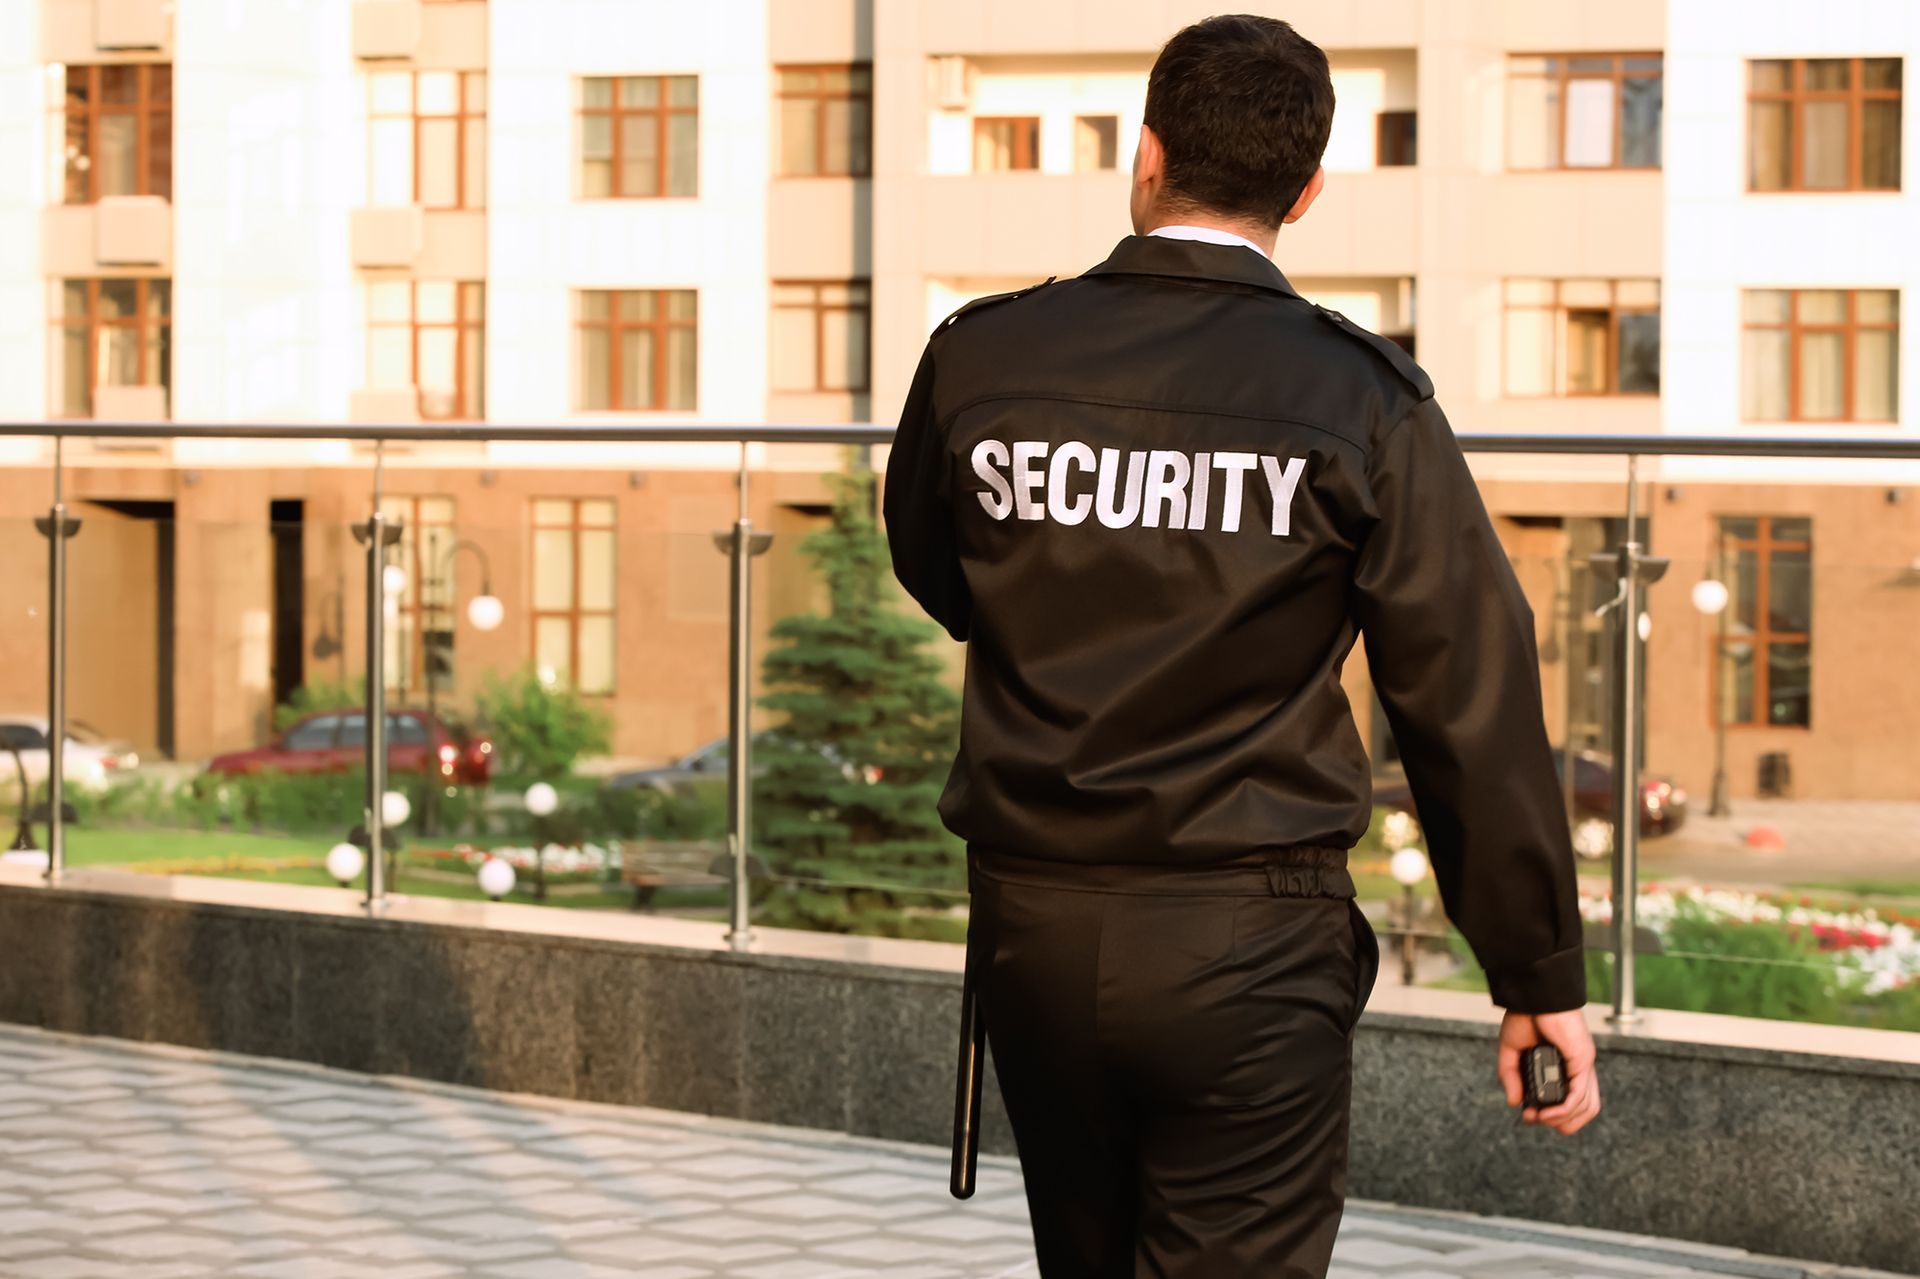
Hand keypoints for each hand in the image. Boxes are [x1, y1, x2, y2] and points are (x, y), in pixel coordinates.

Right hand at [1497, 1008, 1599, 1134]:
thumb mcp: (1512, 1050)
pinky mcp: (1583, 1060)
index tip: (1531, 1115)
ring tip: (1541, 1118)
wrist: (1533, 995)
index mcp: (1565, 1066)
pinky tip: (1547, 1114)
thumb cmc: (1526, 1015)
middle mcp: (1578, 1068)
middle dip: (1561, 1123)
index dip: (1554, 1116)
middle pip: (1585, 1110)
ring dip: (1563, 1120)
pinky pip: (1580, 1095)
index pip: (1572, 1102)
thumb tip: (1514, 1102)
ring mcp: (1583, 1065)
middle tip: (1537, 1118)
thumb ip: (1511, 1076)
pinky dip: (1564, 1110)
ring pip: (1587, 1107)